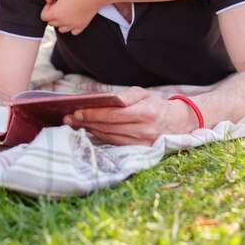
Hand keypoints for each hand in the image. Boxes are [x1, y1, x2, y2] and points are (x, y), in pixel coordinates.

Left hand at [41, 0, 101, 34]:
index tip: (55, 0)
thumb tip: (47, 1)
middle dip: (53, 14)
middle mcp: (64, 22)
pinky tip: (74, 17)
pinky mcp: (82, 26)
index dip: (47, 7)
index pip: (43, 16)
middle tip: (61, 4)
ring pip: (61, 29)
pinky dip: (71, 26)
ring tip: (67, 10)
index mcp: (56, 13)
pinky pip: (72, 31)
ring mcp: (73, 26)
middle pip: (51, 23)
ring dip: (61, 21)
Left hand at [62, 87, 198, 144]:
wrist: (176, 123)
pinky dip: (101, 136)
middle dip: (86, 122)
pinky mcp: (139, 150)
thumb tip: (105, 99)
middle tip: (68, 118)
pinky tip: (90, 130)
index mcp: (145, 112)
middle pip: (108, 127)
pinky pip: (115, 143)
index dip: (93, 114)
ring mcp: (141, 142)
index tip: (76, 111)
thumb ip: (125, 96)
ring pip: (109, 136)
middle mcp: (143, 130)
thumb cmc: (154, 105)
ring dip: (90, 130)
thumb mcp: (142, 94)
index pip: (113, 115)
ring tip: (75, 123)